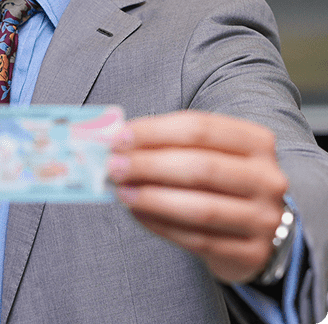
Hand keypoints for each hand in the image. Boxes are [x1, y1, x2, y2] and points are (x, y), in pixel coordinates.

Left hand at [107, 111, 288, 283]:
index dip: (154, 131)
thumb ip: (168, 143)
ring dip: (152, 198)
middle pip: (200, 167)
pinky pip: (197, 240)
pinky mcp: (251, 253)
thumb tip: (119, 141)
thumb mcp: (206, 151)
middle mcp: (267, 178)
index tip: (119, 137)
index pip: (199, 128)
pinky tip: (138, 213)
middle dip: (149, 165)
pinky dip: (161, 225)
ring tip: (122, 191)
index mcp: (256, 141)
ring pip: (199, 208)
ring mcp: (264, 218)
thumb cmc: (221, 180)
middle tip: (114, 166)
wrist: (257, 228)